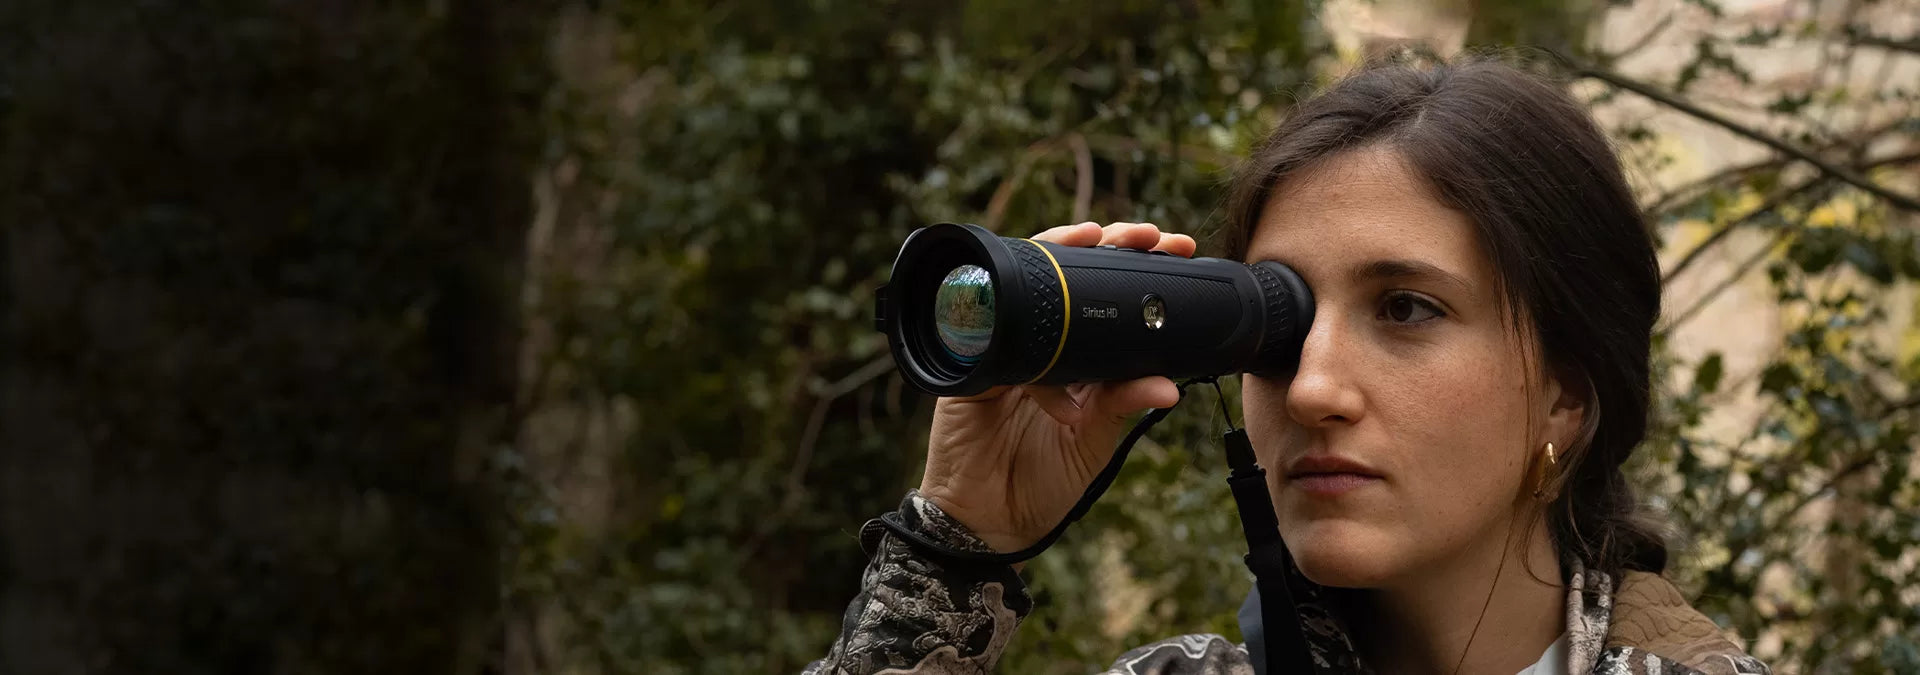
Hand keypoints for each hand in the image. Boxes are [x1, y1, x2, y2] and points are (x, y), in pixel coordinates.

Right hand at [918, 222, 1196, 552]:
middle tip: (1145, 234)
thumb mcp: (1095, 438)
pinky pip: (987, 324)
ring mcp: (999, 346)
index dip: (1133, 266)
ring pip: (1024, 281)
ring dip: (1059, 253)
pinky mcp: (968, 363)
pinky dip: (1008, 305)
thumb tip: (1169, 385)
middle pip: (1063, 274)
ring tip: (1095, 240)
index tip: (1175, 249)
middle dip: (1104, 243)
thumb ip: (1122, 404)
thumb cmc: (1041, 482)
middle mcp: (1035, 343)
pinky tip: (1037, 291)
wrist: (991, 524)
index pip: (1102, 296)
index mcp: (1071, 357)